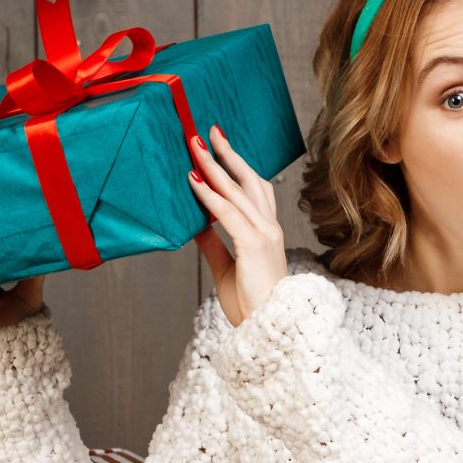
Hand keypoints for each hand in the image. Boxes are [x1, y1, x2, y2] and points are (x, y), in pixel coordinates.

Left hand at [187, 123, 286, 325]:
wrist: (269, 331)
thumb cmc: (251, 305)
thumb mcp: (227, 268)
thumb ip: (213, 244)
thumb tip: (196, 224)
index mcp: (266, 232)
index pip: (254, 189)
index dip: (238, 166)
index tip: (220, 147)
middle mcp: (269, 228)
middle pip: (248, 180)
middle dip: (227, 154)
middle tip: (209, 132)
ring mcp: (264, 234)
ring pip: (236, 191)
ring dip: (213, 166)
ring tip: (195, 148)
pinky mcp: (253, 245)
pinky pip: (227, 213)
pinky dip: (209, 195)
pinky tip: (193, 182)